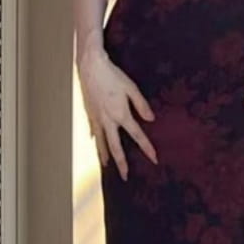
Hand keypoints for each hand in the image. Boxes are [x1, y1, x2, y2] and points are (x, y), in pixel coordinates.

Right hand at [77, 43, 157, 180]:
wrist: (89, 65)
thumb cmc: (112, 75)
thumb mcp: (131, 88)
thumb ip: (142, 105)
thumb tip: (151, 119)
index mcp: (121, 115)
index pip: (137, 136)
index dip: (147, 148)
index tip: (154, 159)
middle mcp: (107, 120)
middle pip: (115, 147)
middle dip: (121, 164)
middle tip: (125, 177)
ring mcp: (96, 118)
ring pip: (101, 142)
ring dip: (104, 156)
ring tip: (106, 167)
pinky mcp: (89, 113)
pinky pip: (93, 130)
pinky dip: (95, 139)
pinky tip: (95, 143)